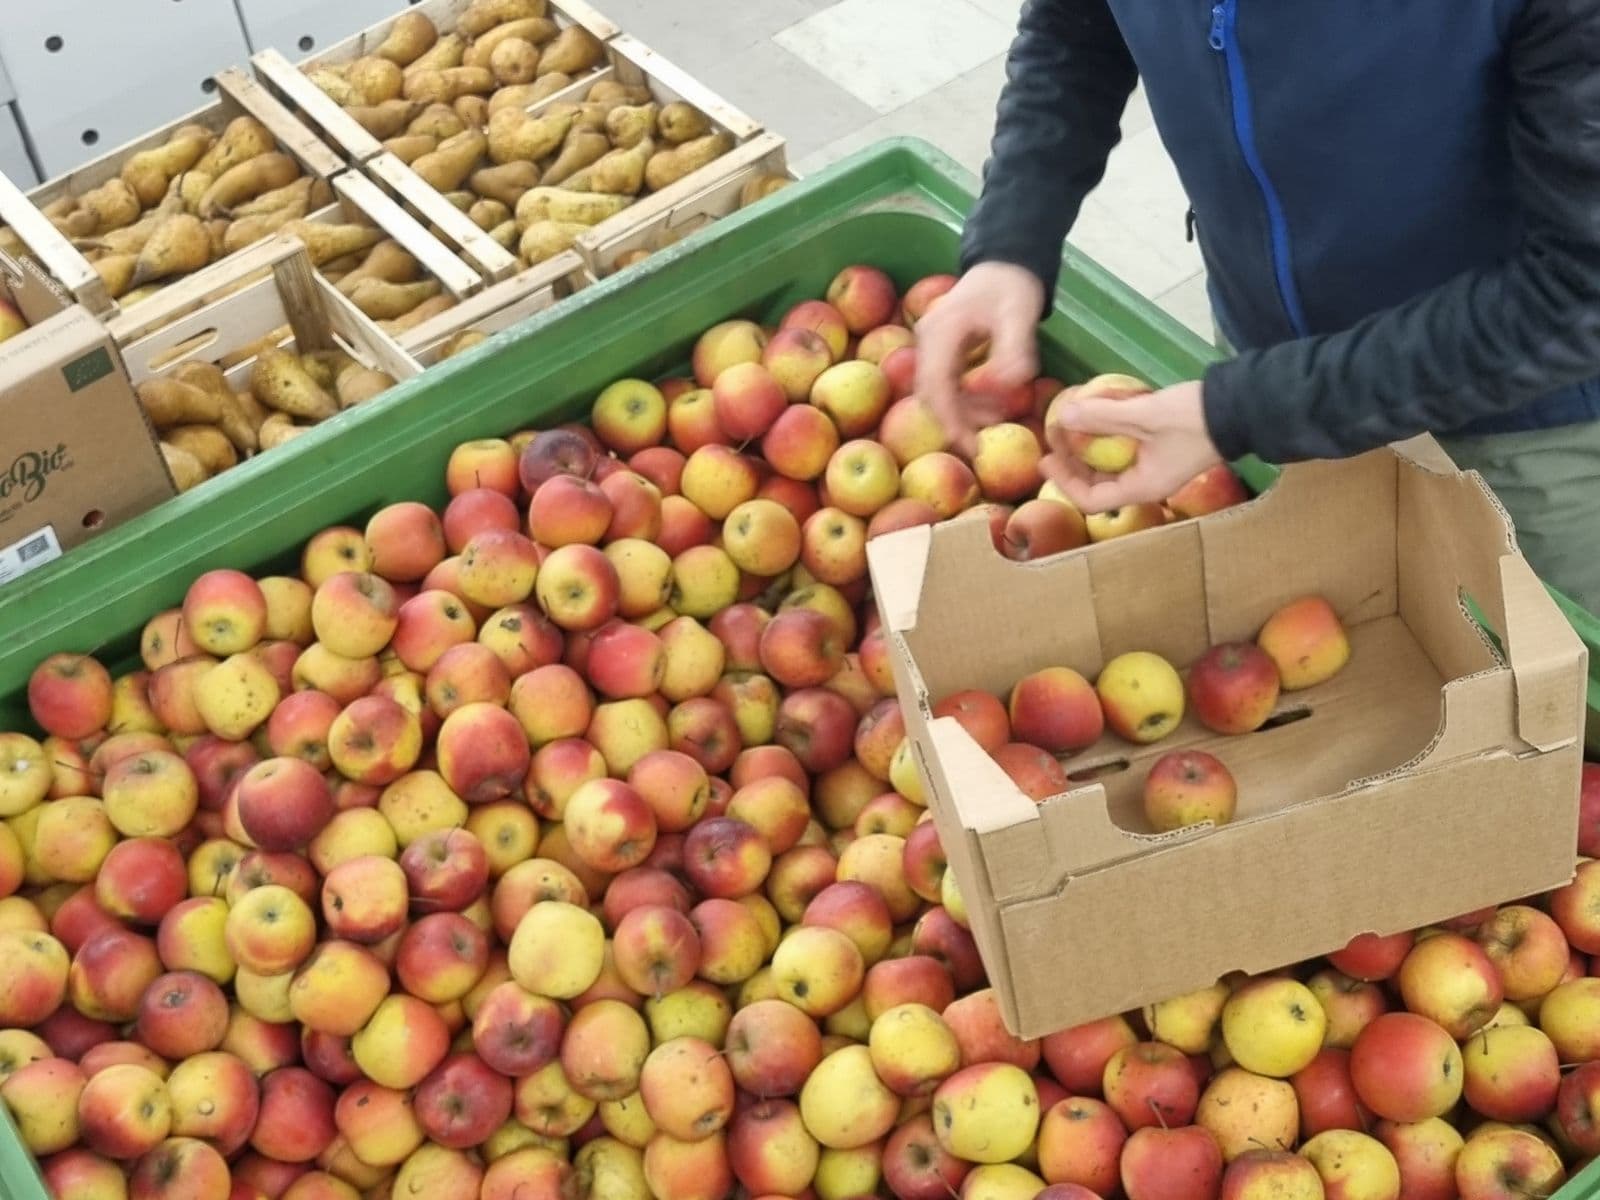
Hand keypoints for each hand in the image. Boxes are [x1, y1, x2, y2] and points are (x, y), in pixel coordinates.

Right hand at [914, 262, 1045, 456]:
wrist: (1005, 262)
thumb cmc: (1012, 286)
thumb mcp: (1020, 314)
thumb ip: (1015, 350)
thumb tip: (1007, 385)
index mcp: (941, 331)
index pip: (936, 385)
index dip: (950, 419)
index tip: (970, 445)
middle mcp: (928, 339)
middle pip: (930, 394)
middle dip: (955, 421)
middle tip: (982, 443)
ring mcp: (931, 345)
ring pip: (936, 391)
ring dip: (961, 412)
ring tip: (994, 419)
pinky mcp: (940, 349)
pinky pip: (945, 383)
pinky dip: (964, 399)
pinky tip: (989, 404)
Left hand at [1042, 380, 1224, 511]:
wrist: (1241, 406)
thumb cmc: (1195, 417)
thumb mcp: (1145, 414)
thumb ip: (1103, 416)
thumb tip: (1064, 415)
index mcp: (1143, 487)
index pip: (1092, 499)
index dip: (1064, 480)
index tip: (1046, 457)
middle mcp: (1147, 484)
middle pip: (1097, 483)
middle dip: (1072, 461)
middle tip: (1054, 434)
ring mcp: (1155, 467)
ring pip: (1109, 466)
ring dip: (1087, 448)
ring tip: (1070, 423)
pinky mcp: (1161, 450)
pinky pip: (1124, 451)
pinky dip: (1107, 437)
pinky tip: (1098, 415)